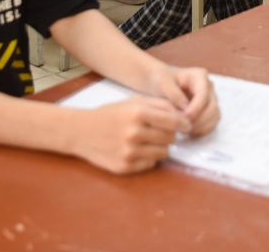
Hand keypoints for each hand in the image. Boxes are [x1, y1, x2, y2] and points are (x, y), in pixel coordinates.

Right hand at [67, 97, 188, 173]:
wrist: (81, 131)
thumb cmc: (110, 114)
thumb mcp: (133, 102)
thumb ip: (159, 105)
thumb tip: (182, 115)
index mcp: (137, 113)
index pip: (173, 121)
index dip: (183, 123)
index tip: (187, 125)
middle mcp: (134, 133)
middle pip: (170, 138)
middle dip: (169, 134)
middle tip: (160, 131)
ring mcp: (129, 152)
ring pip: (163, 153)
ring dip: (161, 147)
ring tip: (149, 140)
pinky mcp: (125, 167)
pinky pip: (150, 163)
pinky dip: (149, 157)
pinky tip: (138, 149)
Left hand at [146, 66, 219, 136]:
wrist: (158, 85)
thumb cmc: (160, 81)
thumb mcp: (162, 83)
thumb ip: (174, 94)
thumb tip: (186, 109)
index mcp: (199, 76)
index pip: (203, 95)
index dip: (195, 109)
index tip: (183, 118)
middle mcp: (208, 86)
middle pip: (212, 107)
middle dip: (198, 119)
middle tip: (182, 126)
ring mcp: (210, 99)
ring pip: (214, 116)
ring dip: (201, 126)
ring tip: (184, 129)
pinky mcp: (209, 110)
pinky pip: (212, 123)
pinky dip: (202, 130)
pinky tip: (188, 131)